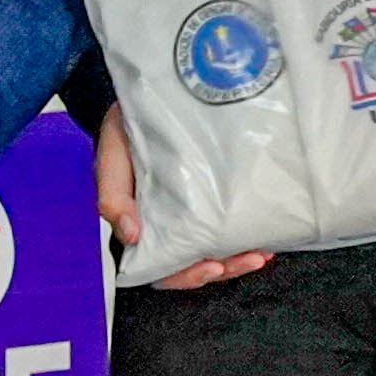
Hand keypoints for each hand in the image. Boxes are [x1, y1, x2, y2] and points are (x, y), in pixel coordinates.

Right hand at [90, 98, 271, 292]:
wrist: (144, 100)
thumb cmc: (123, 131)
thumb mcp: (110, 159)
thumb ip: (113, 196)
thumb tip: (131, 235)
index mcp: (140, 223)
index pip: (159, 266)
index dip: (185, 275)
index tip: (210, 267)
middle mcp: (167, 224)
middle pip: (194, 264)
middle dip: (225, 268)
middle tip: (249, 260)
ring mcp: (190, 211)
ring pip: (215, 249)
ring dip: (239, 257)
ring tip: (262, 253)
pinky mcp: (210, 195)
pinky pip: (228, 222)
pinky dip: (246, 233)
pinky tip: (265, 234)